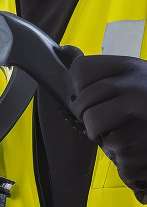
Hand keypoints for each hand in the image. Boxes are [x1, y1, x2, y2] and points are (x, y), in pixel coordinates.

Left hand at [68, 55, 146, 202]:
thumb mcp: (138, 76)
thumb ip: (109, 73)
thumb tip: (66, 54)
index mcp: (131, 67)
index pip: (81, 70)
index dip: (77, 85)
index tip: (85, 93)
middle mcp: (135, 87)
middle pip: (84, 100)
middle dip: (84, 113)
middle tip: (94, 118)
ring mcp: (140, 114)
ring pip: (93, 123)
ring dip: (96, 132)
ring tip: (109, 132)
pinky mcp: (143, 141)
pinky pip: (112, 147)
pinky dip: (117, 152)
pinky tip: (132, 146)